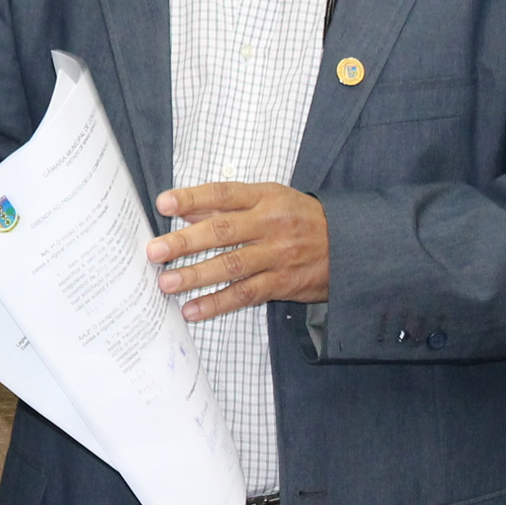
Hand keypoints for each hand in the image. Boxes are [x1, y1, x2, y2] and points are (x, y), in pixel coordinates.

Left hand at [146, 182, 329, 321]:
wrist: (351, 245)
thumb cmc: (300, 219)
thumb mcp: (271, 200)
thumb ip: (228, 207)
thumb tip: (187, 212)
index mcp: (265, 198)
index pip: (223, 195)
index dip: (192, 198)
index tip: (163, 203)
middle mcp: (270, 224)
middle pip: (222, 231)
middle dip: (184, 242)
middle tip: (154, 251)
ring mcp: (277, 255)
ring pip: (231, 266)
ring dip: (195, 276)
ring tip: (166, 283)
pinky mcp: (282, 283)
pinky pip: (245, 294)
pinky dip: (216, 303)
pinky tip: (192, 309)